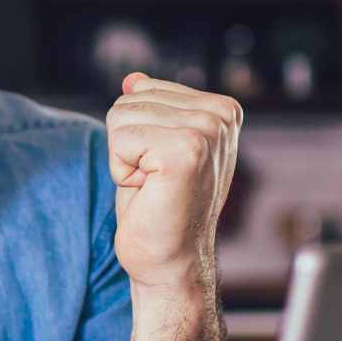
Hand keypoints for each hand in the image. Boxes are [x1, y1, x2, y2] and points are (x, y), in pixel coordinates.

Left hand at [105, 73, 242, 294]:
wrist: (170, 261)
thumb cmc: (160, 208)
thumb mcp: (153, 148)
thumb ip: (150, 109)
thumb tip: (132, 79)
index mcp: (222, 109)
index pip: (143, 89)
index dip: (138, 132)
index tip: (162, 167)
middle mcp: (221, 116)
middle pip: (128, 99)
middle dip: (127, 144)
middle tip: (156, 180)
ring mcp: (206, 131)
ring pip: (120, 116)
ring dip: (125, 159)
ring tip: (154, 186)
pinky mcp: (185, 151)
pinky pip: (119, 139)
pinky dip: (122, 172)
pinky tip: (149, 192)